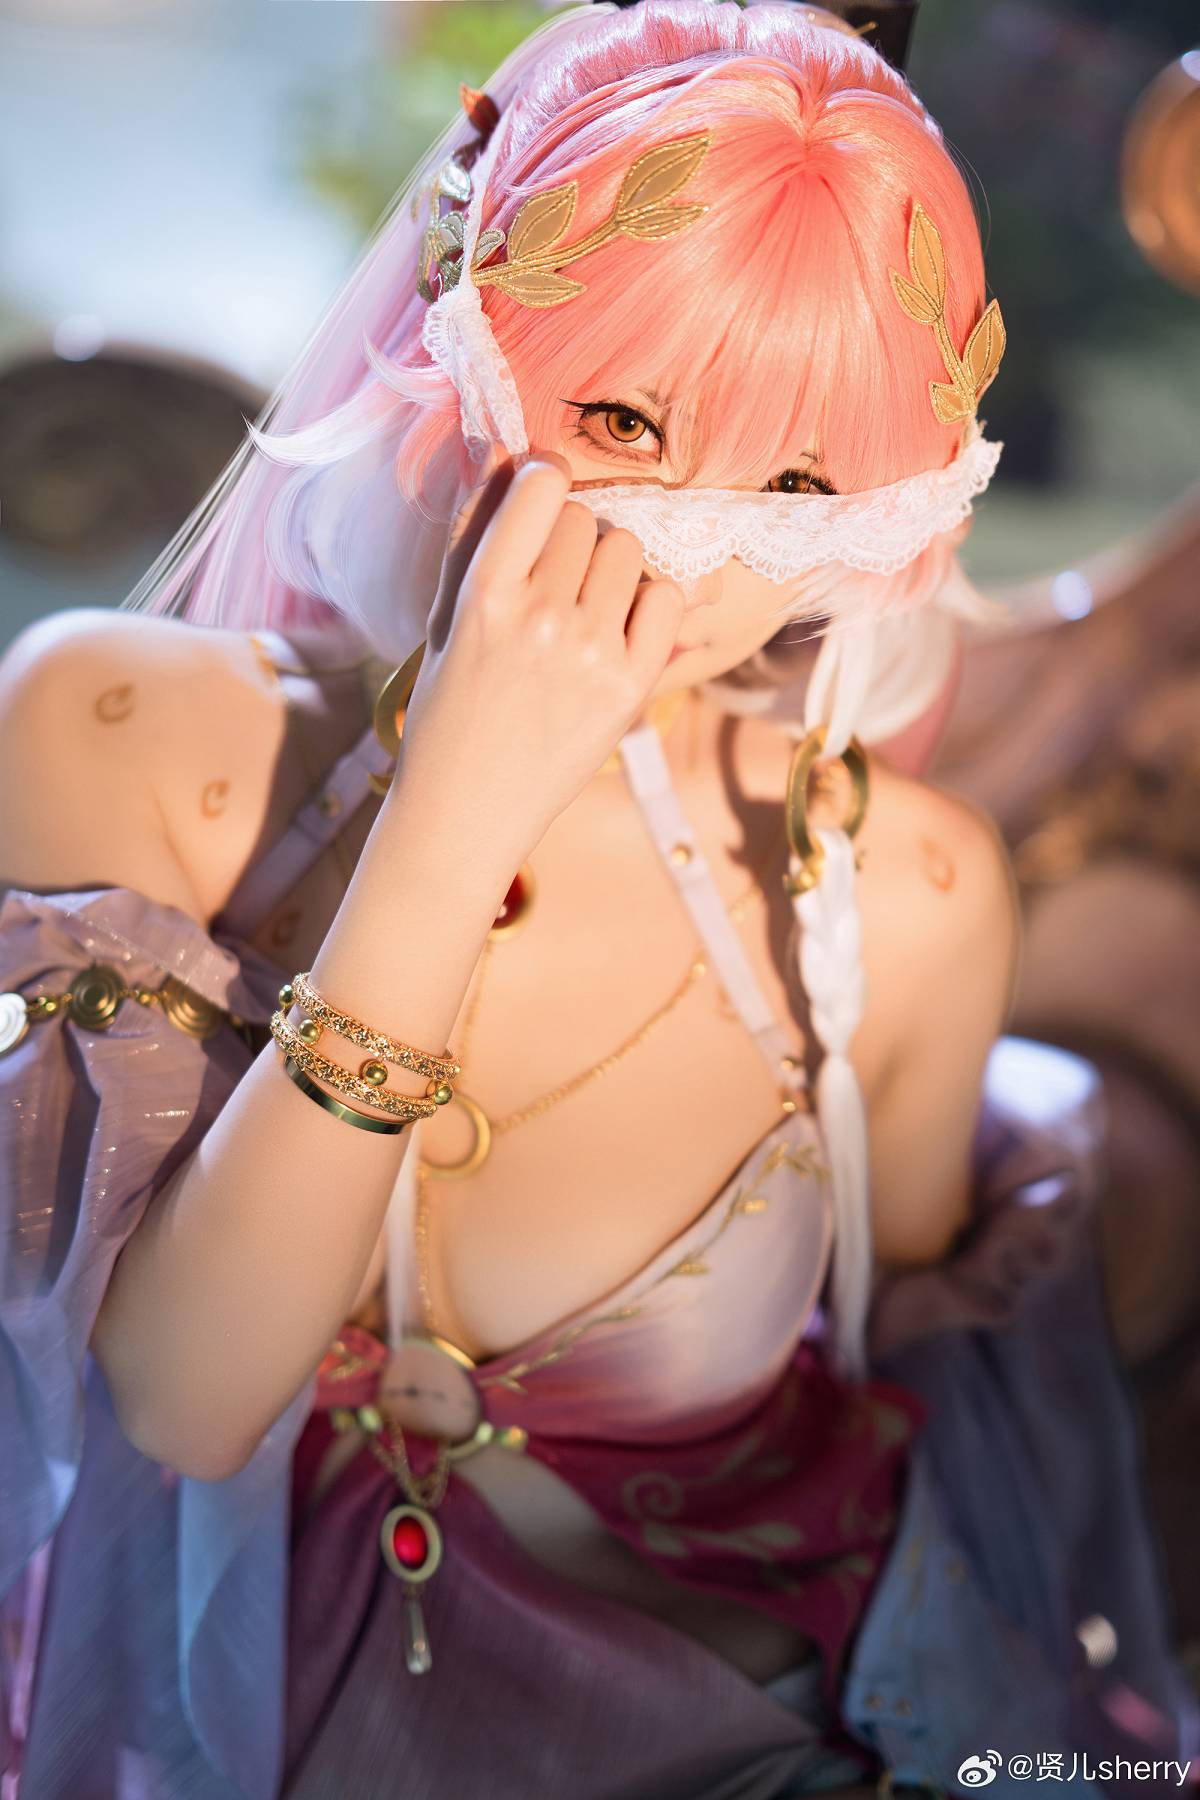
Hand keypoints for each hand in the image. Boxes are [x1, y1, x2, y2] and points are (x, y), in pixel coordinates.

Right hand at [393, 451, 685, 862]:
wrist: (468, 808)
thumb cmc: (448, 709)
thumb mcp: (444, 618)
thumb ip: (475, 534)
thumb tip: (510, 455)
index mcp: (484, 593)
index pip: (542, 485)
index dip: (546, 479)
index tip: (544, 496)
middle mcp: (540, 616)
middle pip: (586, 520)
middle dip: (572, 541)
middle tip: (553, 586)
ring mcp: (591, 652)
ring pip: (628, 552)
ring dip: (610, 570)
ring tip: (584, 612)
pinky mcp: (630, 688)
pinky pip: (667, 600)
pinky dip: (649, 606)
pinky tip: (619, 633)